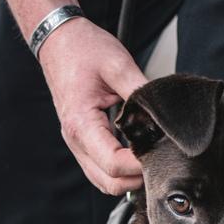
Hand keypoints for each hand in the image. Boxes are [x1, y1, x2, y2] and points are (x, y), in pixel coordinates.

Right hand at [39, 17, 146, 194]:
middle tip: (161, 160)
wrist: (58, 41)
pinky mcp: (81, 142)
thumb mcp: (118, 64)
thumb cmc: (82, 49)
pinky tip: (136, 156)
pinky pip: (100, 170)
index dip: (141, 165)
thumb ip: (141, 93)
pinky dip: (119, 172)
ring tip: (150, 159)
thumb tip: (165, 116)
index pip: (113, 164)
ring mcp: (76, 144)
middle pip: (109, 182)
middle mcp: (75, 140)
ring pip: (104, 181)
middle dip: (137, 178)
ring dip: (128, 178)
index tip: (163, 153)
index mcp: (81, 124)